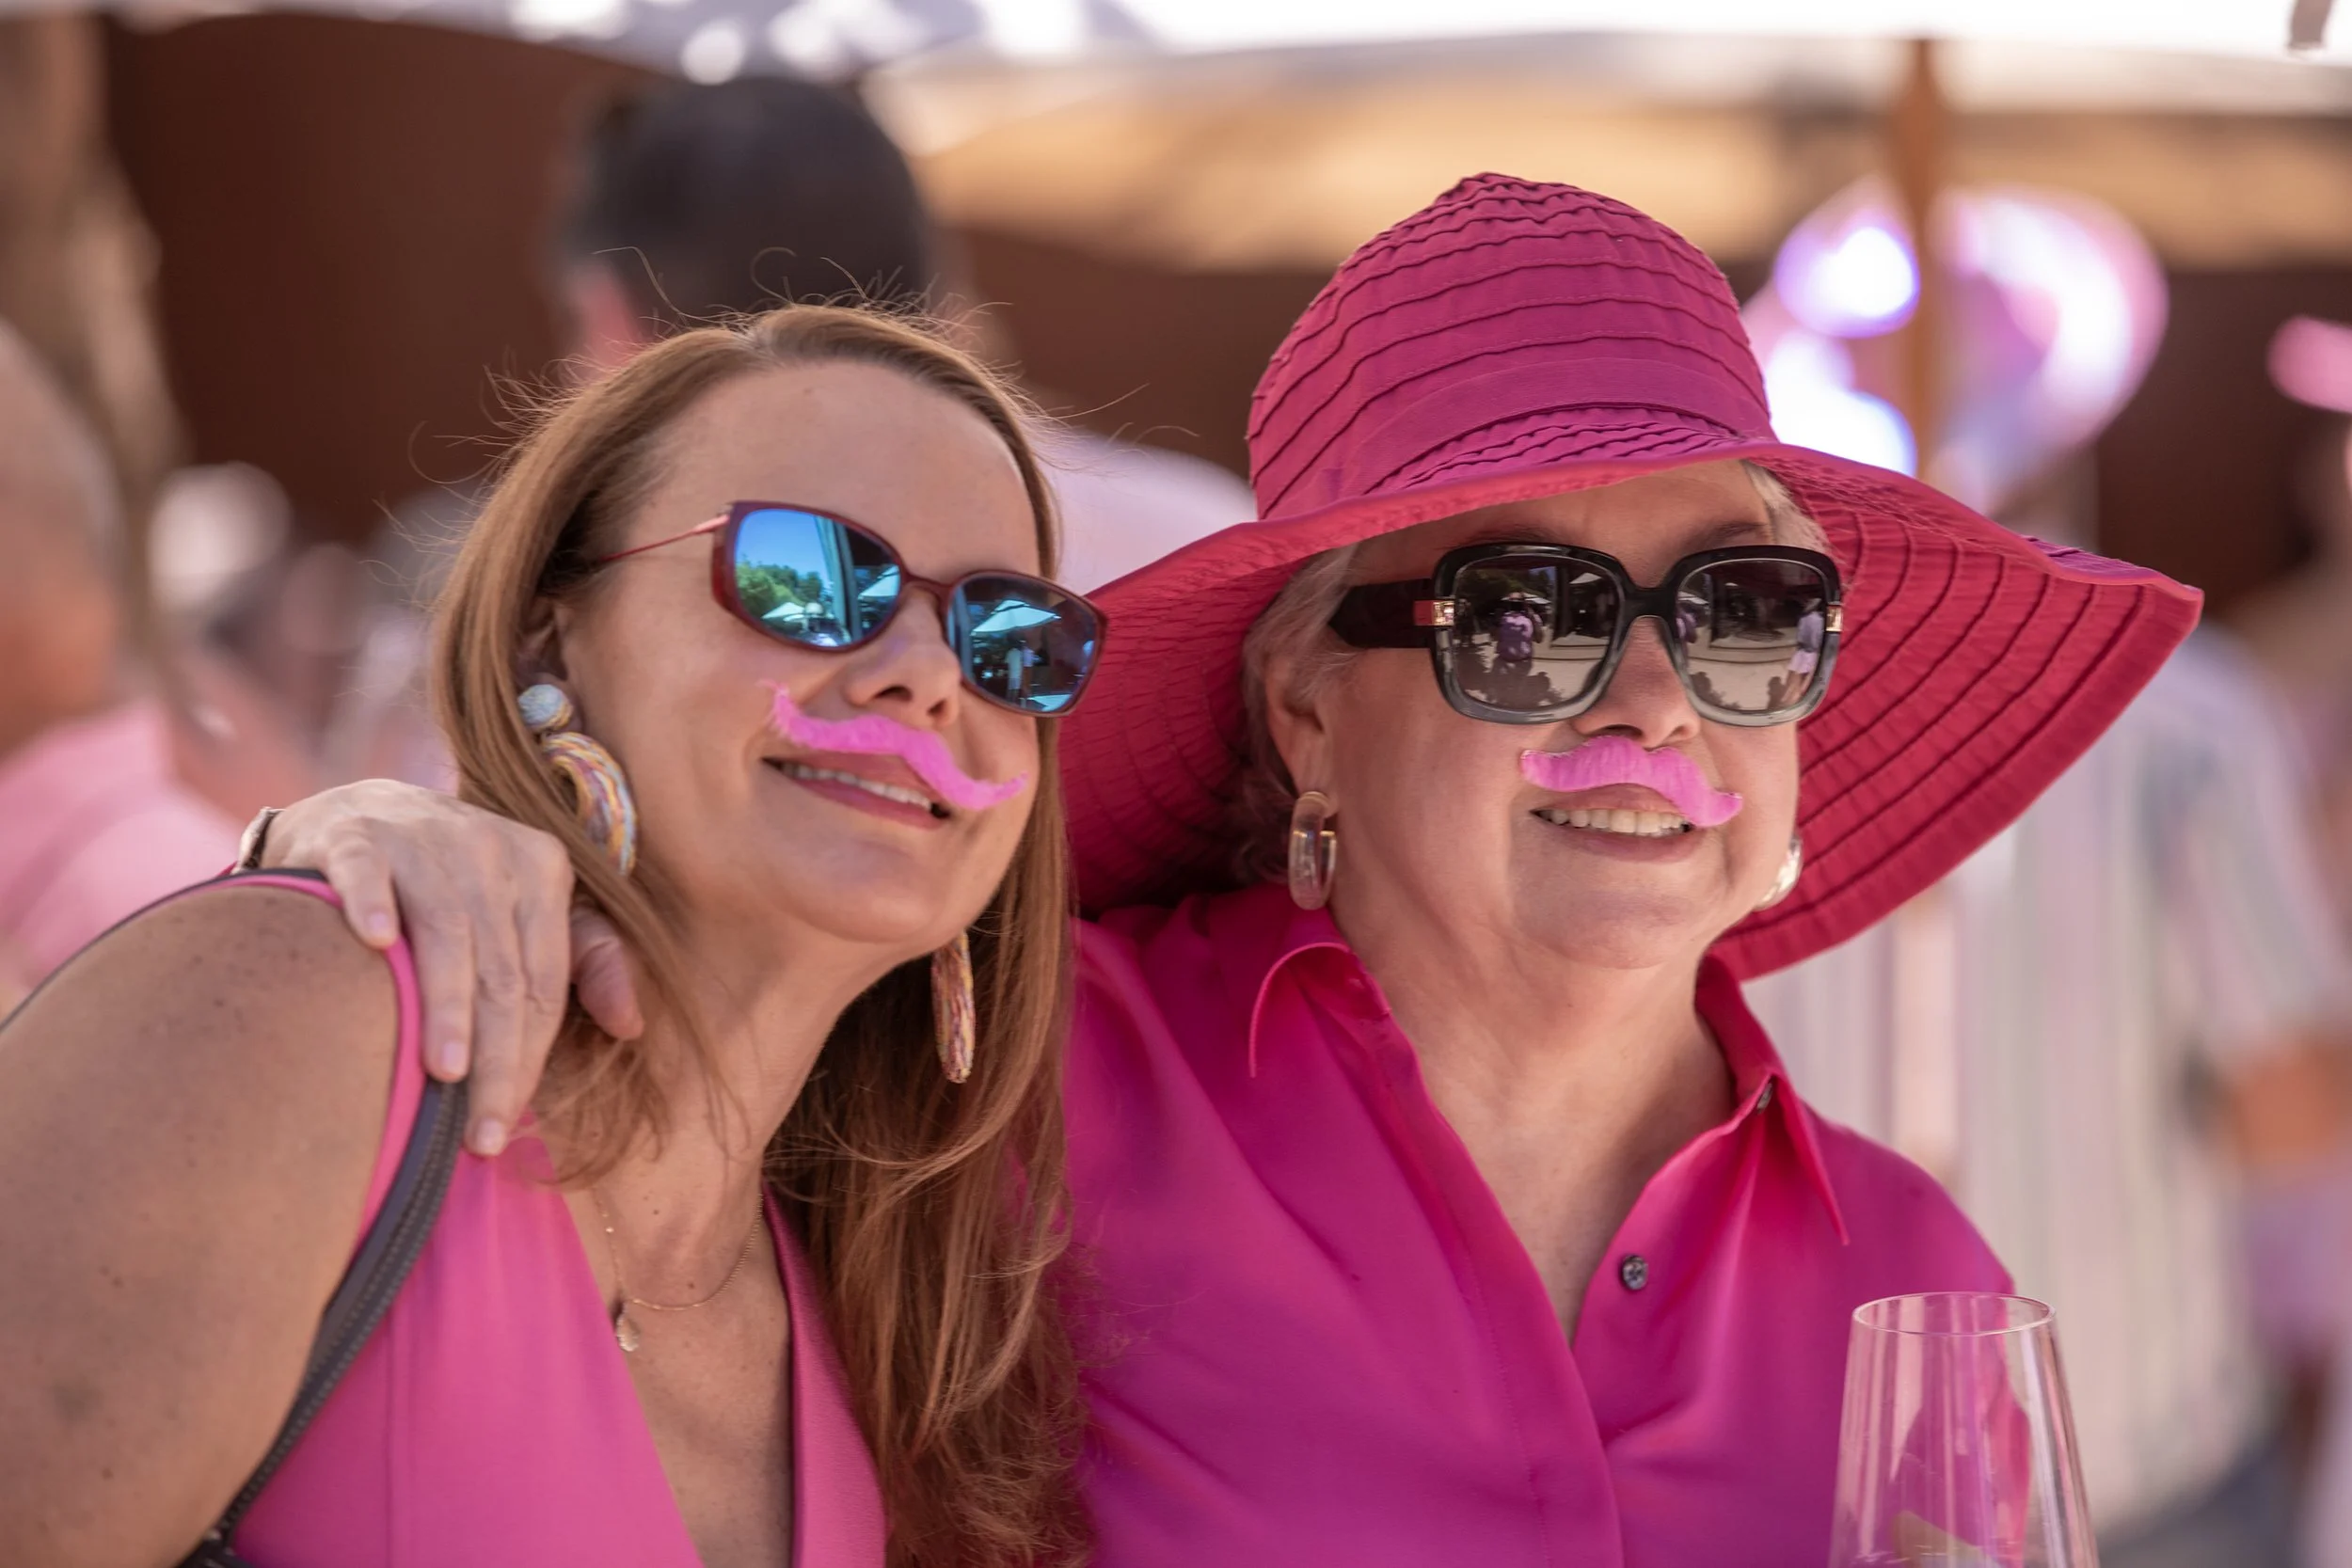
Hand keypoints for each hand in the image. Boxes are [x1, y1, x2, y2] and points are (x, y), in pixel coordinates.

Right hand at [259, 781, 644, 1153]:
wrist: (356, 817)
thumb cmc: (451, 882)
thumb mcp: (524, 909)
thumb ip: (582, 960)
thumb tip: (632, 1026)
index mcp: (540, 868)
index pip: (541, 982)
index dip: (528, 1059)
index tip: (504, 1128)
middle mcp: (489, 847)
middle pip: (501, 970)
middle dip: (494, 1057)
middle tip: (477, 1131)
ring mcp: (421, 837)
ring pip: (447, 931)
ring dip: (446, 1003)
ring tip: (443, 1074)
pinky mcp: (356, 836)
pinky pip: (369, 874)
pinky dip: (373, 906)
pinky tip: (376, 946)